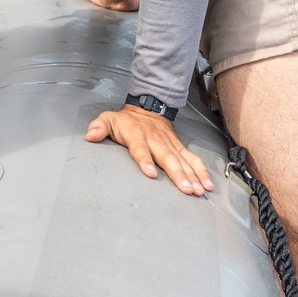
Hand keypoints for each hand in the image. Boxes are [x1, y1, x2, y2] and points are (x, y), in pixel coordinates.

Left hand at [85, 105, 214, 195]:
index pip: (141, 149)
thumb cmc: (127, 120)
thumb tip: (90, 135)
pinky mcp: (179, 147)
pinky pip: (192, 159)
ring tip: (199, 190)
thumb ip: (99, 127)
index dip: (146, 160)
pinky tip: (207, 184)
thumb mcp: (108, 119)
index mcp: (137, 135)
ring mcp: (170, 144)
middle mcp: (156, 140)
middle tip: (185, 189)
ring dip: (193, 175)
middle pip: (168, 158)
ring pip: (183, 160)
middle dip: (178, 174)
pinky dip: (201, 171)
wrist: (148, 107)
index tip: (151, 173)